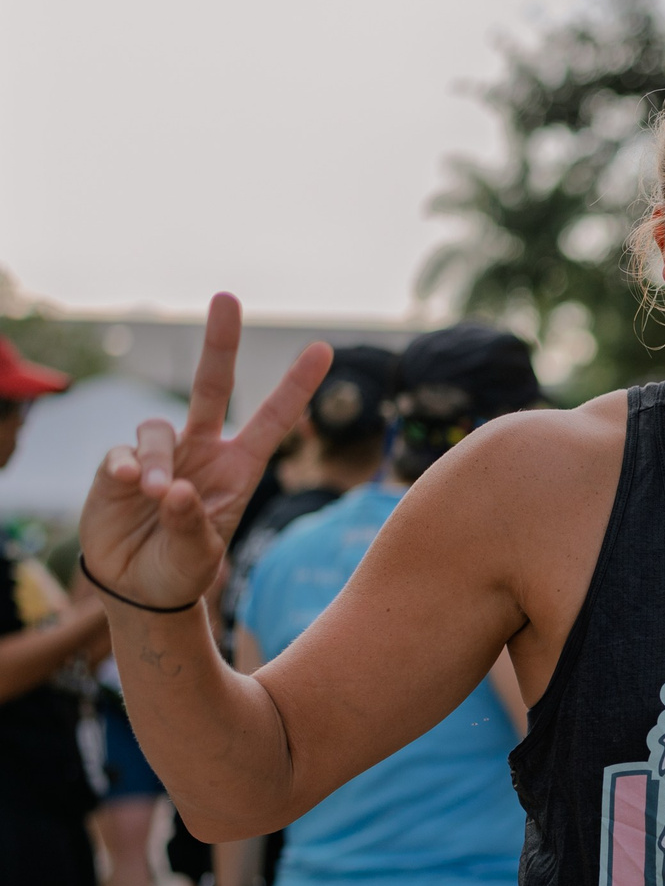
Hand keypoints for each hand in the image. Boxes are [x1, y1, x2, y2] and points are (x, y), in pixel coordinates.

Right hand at [79, 294, 330, 611]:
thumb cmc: (181, 569)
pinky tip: (131, 486)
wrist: (139, 587)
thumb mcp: (198, 555)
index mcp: (239, 469)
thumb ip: (190, 525)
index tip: (324, 349)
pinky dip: (128, 465)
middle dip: (221, 342)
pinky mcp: (120, 465)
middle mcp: (202, 451)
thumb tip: (173, 489)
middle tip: (227, 297)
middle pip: (213, 386)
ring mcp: (161, 454)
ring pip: (158, 427)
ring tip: (157, 495)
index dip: (296, 386)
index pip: (272, 420)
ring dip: (157, 459)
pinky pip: (124, 451)